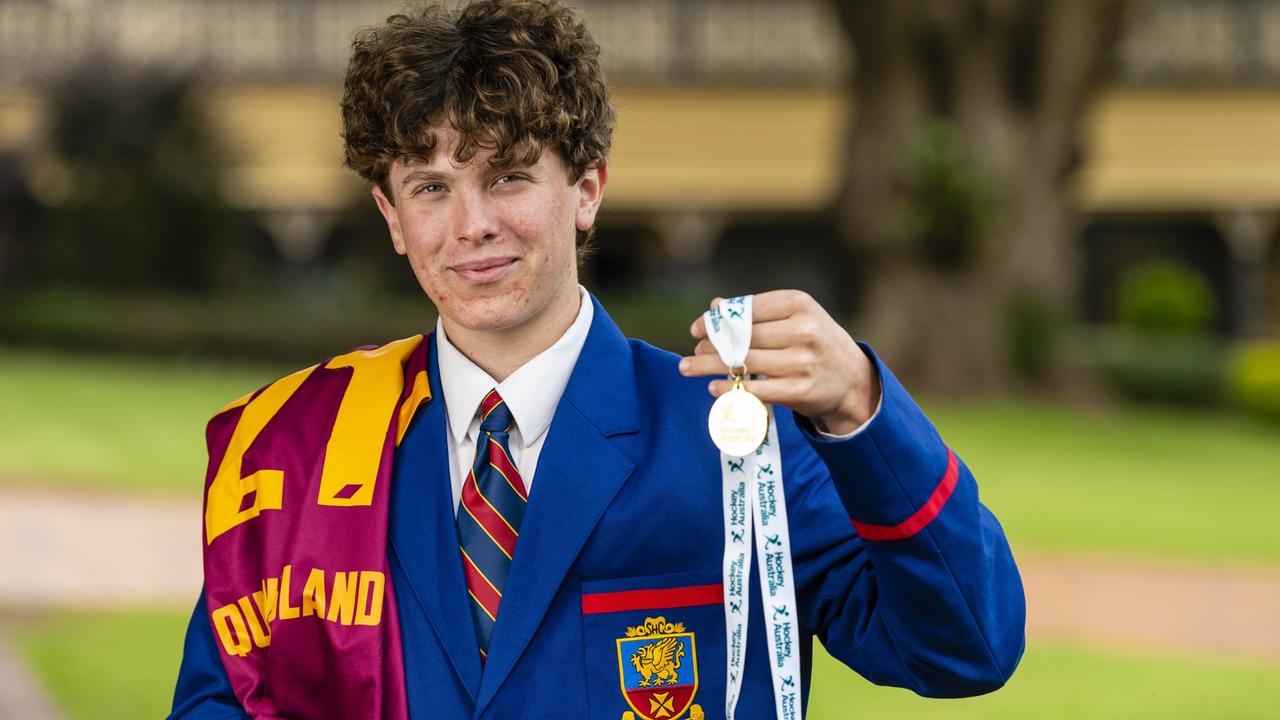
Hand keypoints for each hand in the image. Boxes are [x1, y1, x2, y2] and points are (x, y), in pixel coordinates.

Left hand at [679, 290, 881, 434]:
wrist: (852, 380)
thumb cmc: (815, 343)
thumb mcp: (795, 317)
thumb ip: (757, 312)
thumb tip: (715, 305)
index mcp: (800, 304)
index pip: (747, 309)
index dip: (717, 320)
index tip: (696, 329)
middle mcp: (803, 330)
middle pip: (743, 337)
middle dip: (711, 345)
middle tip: (693, 352)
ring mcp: (802, 361)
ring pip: (744, 362)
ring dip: (710, 366)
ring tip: (690, 367)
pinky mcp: (800, 390)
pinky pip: (756, 389)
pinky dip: (730, 389)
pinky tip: (713, 387)